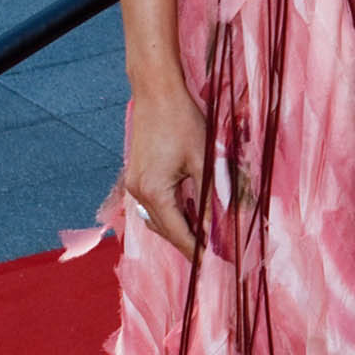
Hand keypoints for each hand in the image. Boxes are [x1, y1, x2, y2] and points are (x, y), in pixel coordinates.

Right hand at [125, 81, 207, 259]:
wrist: (156, 91)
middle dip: (188, 242)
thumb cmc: (182, 120)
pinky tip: (189, 211)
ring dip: (179, 228)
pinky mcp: (137, 175)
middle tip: (212, 252)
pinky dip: (171, 212)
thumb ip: (211, 193)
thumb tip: (221, 222)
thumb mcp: (203, 158)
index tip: (213, 263)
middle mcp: (137, 193)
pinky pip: (153, 205)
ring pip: (157, 219)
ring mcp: (134, 184)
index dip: (196, 249)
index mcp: (153, 192)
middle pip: (165, 230)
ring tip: (204, 235)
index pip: (177, 233)